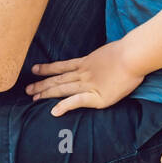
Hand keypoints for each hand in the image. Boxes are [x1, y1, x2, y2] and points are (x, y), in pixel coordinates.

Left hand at [25, 40, 143, 116]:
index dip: (48, 68)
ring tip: (32, 97)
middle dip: (42, 84)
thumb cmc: (130, 52)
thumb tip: (103, 59)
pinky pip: (76, 101)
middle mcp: (84, 72)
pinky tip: (53, 112)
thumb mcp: (112, 50)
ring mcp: (89, 84)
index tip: (35, 69)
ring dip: (47, 93)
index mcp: (87, 62)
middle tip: (26, 89)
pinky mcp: (96, 96)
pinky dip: (64, 106)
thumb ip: (103, 58)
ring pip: (62, 89)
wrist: (135, 56)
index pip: (62, 66)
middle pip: (58, 78)